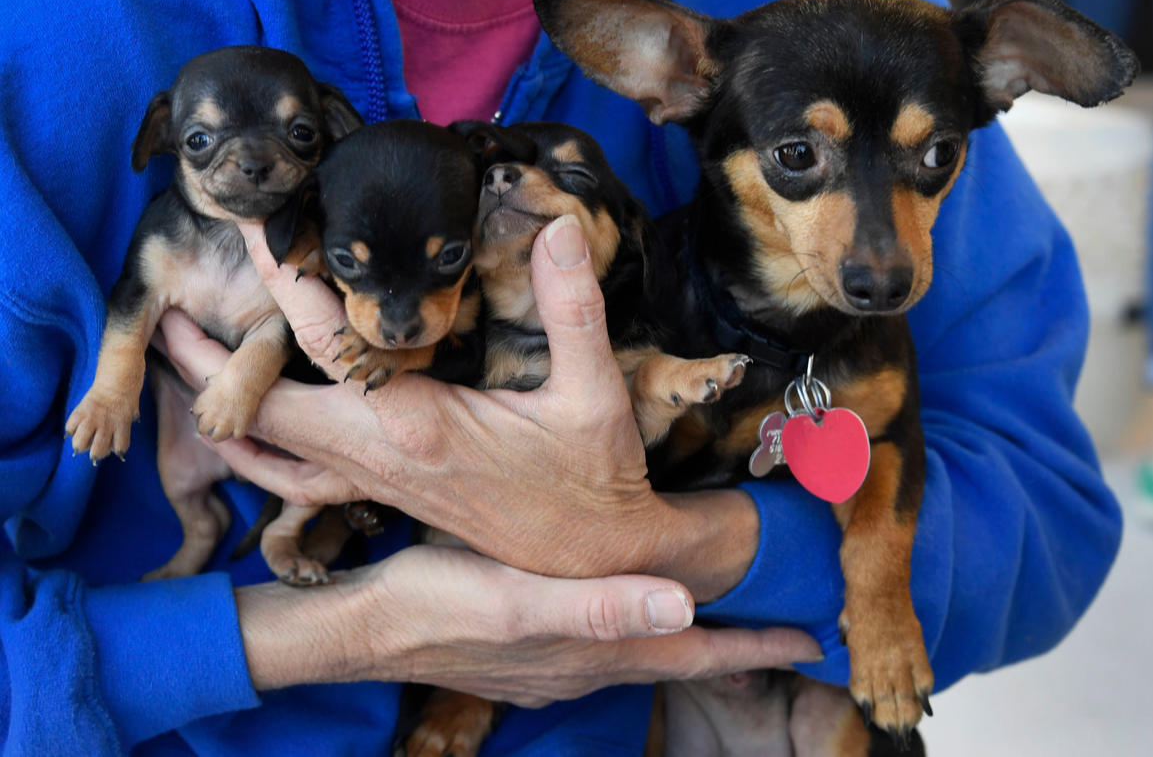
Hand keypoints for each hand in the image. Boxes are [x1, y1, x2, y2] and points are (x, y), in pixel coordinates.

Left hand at [157, 216, 759, 598]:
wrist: (590, 560)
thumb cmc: (592, 479)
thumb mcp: (593, 393)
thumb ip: (573, 307)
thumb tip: (559, 228)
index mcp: (418, 425)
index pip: (327, 346)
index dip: (286, 287)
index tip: (256, 233)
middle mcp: (380, 456)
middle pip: (265, 410)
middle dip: (210, 362)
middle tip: (166, 312)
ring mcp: (375, 482)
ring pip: (271, 450)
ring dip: (222, 406)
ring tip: (180, 368)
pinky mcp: (384, 495)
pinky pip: (297, 478)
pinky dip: (258, 451)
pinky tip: (242, 437)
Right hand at [236, 544, 822, 697]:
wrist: (370, 627)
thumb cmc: (441, 603)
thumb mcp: (517, 599)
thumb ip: (599, 605)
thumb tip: (684, 603)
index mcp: (596, 647)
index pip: (695, 649)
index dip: (755, 644)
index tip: (812, 636)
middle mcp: (586, 663)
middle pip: (678, 656)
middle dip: (733, 643)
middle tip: (780, 623)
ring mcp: (557, 663)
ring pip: (642, 651)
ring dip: (687, 638)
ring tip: (720, 617)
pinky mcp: (530, 652)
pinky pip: (603, 646)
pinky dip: (636, 632)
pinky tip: (628, 614)